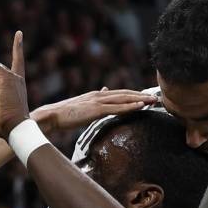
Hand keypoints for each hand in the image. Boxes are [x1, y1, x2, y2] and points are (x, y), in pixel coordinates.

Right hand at [32, 88, 156, 132]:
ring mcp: (98, 101)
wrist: (51, 116)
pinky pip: (117, 108)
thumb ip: (95, 100)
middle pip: (125, 94)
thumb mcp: (82, 106)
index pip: (119, 94)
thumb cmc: (64, 114)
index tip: (146, 97)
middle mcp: (99, 95)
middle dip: (141, 95)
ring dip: (140, 99)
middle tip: (156, 98)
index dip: (134, 94)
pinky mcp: (96, 110)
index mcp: (96, 95)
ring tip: (153, 101)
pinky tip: (141, 106)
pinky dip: (130, 106)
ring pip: (124, 99)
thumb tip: (105, 91)